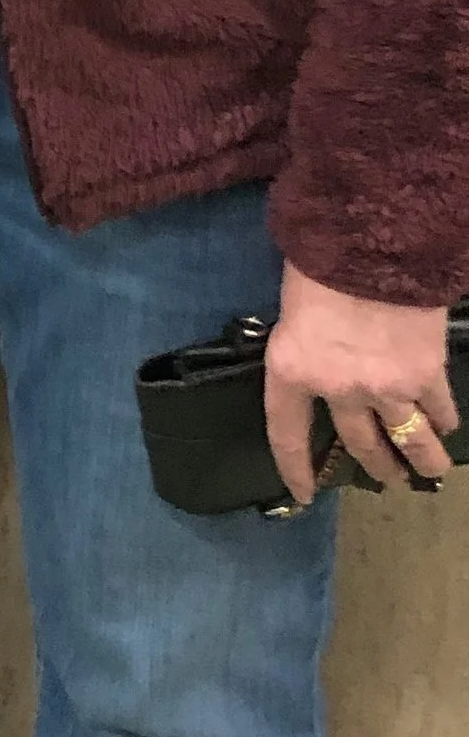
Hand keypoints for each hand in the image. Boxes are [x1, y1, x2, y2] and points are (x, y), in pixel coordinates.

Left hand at [265, 262, 457, 504]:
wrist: (370, 240)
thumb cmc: (319, 261)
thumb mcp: (293, 309)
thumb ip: (306, 346)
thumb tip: (321, 361)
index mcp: (291, 370)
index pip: (287, 434)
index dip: (294, 469)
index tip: (302, 495)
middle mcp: (338, 390)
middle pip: (360, 444)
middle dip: (377, 467)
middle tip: (389, 480)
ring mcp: (386, 387)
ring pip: (410, 441)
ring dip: (423, 459)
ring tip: (429, 470)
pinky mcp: (426, 374)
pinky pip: (439, 410)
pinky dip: (446, 420)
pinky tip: (448, 426)